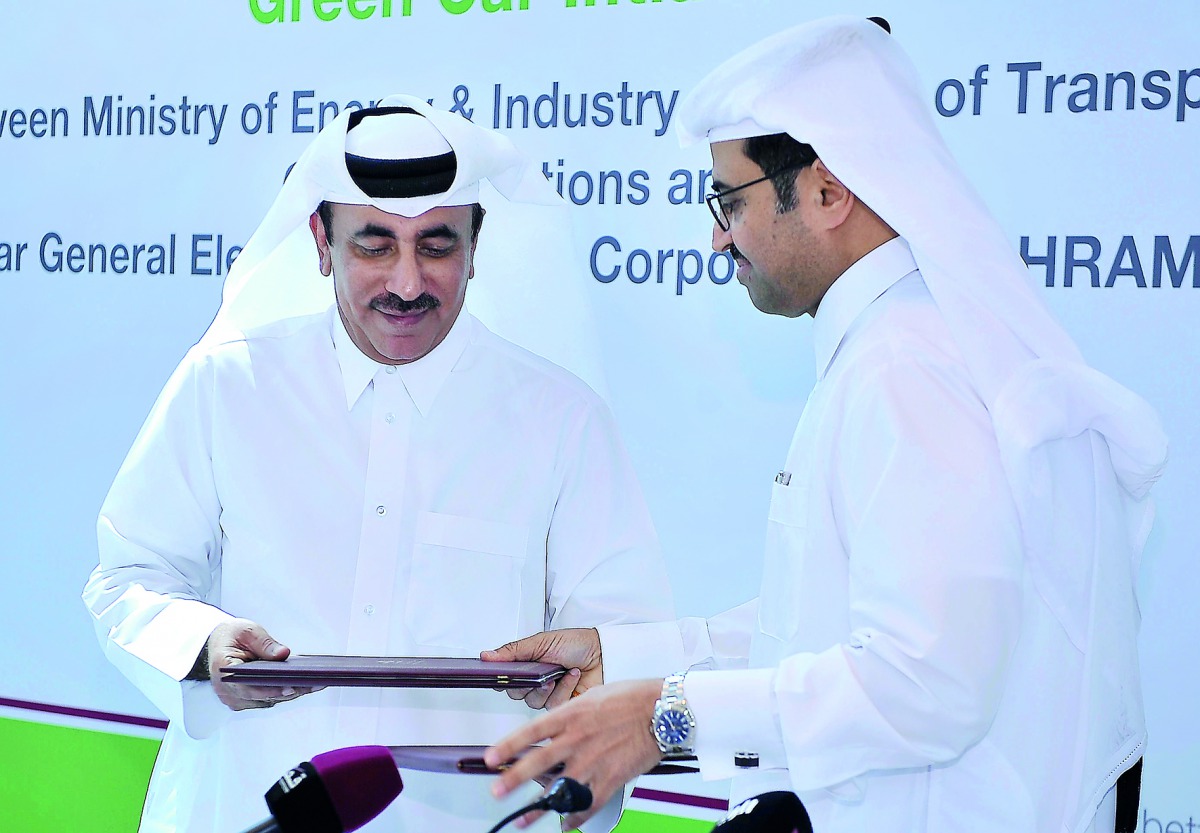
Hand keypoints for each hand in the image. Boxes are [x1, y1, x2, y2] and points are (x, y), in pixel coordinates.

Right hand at [205, 619, 316, 710]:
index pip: (248, 687)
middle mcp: (227, 690)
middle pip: (262, 696)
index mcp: (223, 669)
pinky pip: (268, 699)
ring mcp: (236, 698)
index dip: (270, 690)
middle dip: (289, 690)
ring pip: (268, 700)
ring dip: (290, 692)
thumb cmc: (231, 635)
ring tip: (315, 683)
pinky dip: (284, 691)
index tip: (291, 687)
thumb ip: (265, 643)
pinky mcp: (246, 700)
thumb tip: (283, 653)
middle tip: (314, 683)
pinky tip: (304, 684)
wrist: (219, 643)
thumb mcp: (248, 631)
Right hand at [482, 628, 602, 710]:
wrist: (604, 653)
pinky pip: (553, 706)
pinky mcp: (563, 706)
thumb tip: (487, 655)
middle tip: (536, 672)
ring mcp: (550, 694)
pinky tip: (572, 676)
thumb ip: (513, 651)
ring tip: (559, 672)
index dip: (503, 678)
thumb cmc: (577, 643)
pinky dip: (563, 690)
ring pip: (533, 701)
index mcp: (529, 664)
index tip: (503, 675)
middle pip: (516, 692)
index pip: (506, 678)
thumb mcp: (542, 642)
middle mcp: (537, 680)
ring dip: (547, 685)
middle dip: (526, 682)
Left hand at [484, 678, 663, 829]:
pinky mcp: (611, 778)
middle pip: (538, 763)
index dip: (507, 746)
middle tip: (497, 791)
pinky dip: (575, 818)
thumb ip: (569, 715)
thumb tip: (551, 728)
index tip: (490, 758)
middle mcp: (578, 739)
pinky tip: (566, 823)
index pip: (530, 731)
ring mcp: (594, 761)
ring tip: (523, 820)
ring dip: (539, 808)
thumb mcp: (591, 697)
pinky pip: (588, 804)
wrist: (662, 710)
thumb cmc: (631, 698)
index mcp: (571, 715)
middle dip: (513, 779)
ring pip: (560, 789)